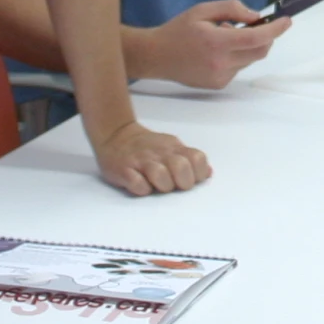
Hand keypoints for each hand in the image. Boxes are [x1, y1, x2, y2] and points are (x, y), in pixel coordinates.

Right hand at [92, 120, 210, 196]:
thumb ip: (189, 159)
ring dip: (162, 186)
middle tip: (174, 185)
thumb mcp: (171, 147)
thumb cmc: (148, 147)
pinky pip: (137, 184)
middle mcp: (160, 153)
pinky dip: (141, 189)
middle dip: (182, 182)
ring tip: (156, 186)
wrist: (115, 135)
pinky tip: (140, 186)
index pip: (198, 158)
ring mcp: (141, 161)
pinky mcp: (124, 170)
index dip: (198, 173)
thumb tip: (208, 173)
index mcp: (174, 148)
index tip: (191, 180)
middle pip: (182, 167)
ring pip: (160, 175)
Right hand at [139, 0, 287, 89]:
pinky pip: (238, 68)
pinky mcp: (218, 85)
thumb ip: (231, 9)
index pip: (256, 38)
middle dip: (266, 37)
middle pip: (259, 52)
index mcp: (217, 42)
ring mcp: (220, 77)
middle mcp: (221, 63)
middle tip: (256, 25)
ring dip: (247, 46)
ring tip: (224, 36)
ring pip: (249, 59)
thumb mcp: (203, 10)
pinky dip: (236, 56)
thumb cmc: (179, 29)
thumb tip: (256, 17)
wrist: (156, 56)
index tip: (287, 21)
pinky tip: (216, 51)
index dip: (275, 30)